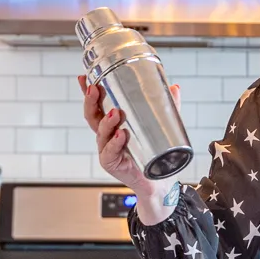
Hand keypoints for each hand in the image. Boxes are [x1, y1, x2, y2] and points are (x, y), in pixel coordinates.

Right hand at [78, 75, 181, 197]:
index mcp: (112, 124)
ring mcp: (107, 149)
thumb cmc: (153, 152)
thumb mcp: (160, 126)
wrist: (157, 180)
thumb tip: (175, 87)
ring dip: (106, 121)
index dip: (88, 92)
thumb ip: (166, 107)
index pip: (97, 105)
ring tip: (115, 113)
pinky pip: (110, 152)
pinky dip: (114, 143)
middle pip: (92, 116)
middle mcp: (106, 135)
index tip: (84, 78)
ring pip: (100, 133)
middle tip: (95, 90)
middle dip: (91, 102)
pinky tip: (120, 135)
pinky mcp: (111, 163)